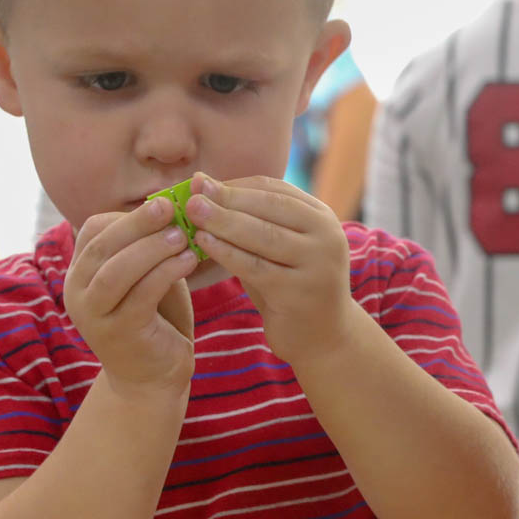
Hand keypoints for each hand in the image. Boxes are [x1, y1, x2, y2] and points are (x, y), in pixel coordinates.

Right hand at [62, 197, 197, 394]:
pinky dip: (166, 272)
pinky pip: (141, 295)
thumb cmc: (155, 320)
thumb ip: (151, 247)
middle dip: (138, 222)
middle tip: (170, 206)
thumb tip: (174, 204)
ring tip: (183, 234)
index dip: (128, 214)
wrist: (153, 379)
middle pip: (103, 246)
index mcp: (81, 272)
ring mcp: (94, 315)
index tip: (165, 202)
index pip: (94, 230)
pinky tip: (189, 260)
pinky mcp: (118, 333)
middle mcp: (77, 292)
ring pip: (117, 270)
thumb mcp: (149, 276)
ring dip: (152, 247)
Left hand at [186, 175, 354, 363]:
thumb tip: (202, 186)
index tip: (201, 182)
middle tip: (192, 191)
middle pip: (269, 207)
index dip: (236, 184)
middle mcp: (326, 236)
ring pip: (262, 234)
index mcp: (321, 217)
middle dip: (227, 197)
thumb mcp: (277, 249)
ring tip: (192, 212)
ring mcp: (317, 264)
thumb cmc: (290, 287)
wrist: (323, 337)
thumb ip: (249, 221)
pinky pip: (255, 266)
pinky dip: (226, 251)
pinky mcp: (300, 291)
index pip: (275, 189)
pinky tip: (203, 243)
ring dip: (223, 220)